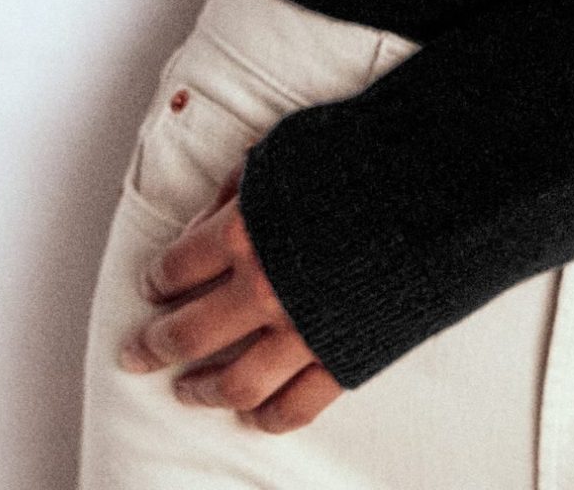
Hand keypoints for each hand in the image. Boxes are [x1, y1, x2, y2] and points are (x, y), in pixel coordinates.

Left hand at [116, 166, 343, 435]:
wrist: (436, 188)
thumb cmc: (358, 160)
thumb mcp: (281, 155)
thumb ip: (233, 192)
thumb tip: (199, 226)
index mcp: (243, 234)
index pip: (176, 269)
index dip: (157, 280)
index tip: (152, 286)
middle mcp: (264, 291)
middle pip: (189, 334)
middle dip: (155, 345)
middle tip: (137, 353)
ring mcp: (302, 333)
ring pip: (235, 384)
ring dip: (202, 390)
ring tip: (186, 391)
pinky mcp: (341, 359)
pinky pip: (295, 407)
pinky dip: (267, 419)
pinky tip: (250, 416)